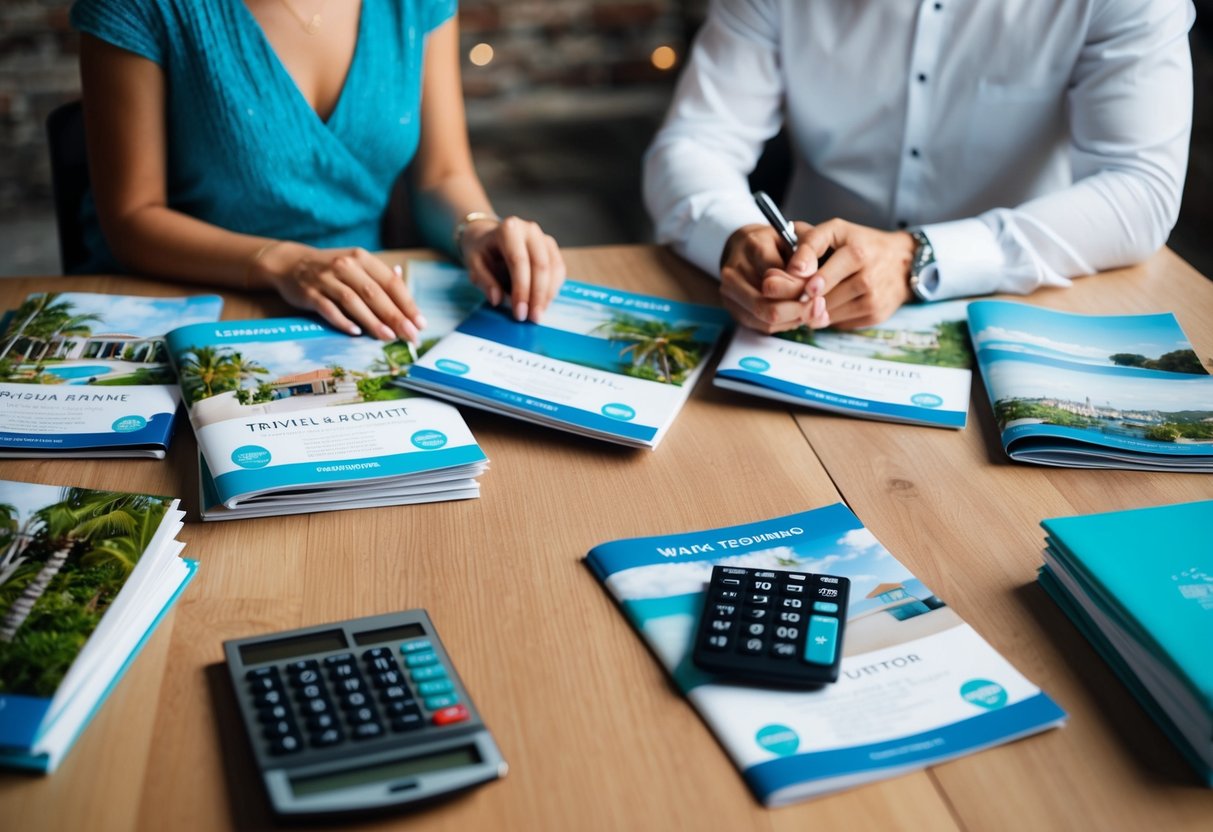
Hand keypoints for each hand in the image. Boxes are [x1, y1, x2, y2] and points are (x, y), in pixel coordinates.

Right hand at [256, 243, 424, 340]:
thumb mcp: (357, 266)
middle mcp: (345, 265)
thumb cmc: (331, 269)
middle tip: (410, 335)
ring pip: (353, 301)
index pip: (390, 282)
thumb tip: (405, 287)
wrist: (290, 263)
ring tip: (388, 337)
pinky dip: (342, 321)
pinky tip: (356, 333)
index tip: (420, 323)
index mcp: (362, 259)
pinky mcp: (310, 293)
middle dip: (395, 316)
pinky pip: (328, 308)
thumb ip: (380, 278)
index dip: (407, 303)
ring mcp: (326, 279)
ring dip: (372, 321)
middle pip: (375, 293)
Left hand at [459, 216, 565, 321]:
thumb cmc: (482, 251)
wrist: (489, 237)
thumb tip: (497, 299)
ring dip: (547, 295)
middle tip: (533, 318)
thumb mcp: (473, 264)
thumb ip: (484, 281)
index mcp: (509, 230)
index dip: (521, 289)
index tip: (519, 312)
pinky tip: (543, 303)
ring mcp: (543, 237)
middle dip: (537, 295)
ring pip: (553, 268)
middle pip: (540, 265)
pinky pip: (558, 270)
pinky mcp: (551, 248)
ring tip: (538, 314)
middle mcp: (530, 230)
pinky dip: (553, 289)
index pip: (519, 261)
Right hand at [719, 223, 825, 333]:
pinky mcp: (733, 308)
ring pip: (764, 319)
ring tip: (811, 311)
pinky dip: (783, 324)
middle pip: (766, 304)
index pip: (779, 276)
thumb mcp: (798, 234)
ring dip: (792, 319)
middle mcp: (734, 271)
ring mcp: (729, 292)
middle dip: (797, 309)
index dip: (802, 287)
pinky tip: (797, 315)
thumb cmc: (777, 241)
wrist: (745, 246)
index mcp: (753, 245)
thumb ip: (808, 252)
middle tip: (818, 306)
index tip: (819, 289)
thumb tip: (812, 280)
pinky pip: (761, 326)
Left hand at [801, 220, 915, 328]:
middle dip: (803, 299)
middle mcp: (868, 277)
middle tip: (789, 299)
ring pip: (829, 313)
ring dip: (812, 310)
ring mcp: (873, 299)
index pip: (825, 274)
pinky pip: (841, 323)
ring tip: (805, 301)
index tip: (799, 285)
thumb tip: (793, 269)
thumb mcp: (837, 231)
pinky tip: (824, 307)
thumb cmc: (861, 243)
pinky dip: (828, 317)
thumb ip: (810, 243)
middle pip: (824, 297)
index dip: (808, 282)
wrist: (902, 261)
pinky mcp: (876, 315)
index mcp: (857, 252)